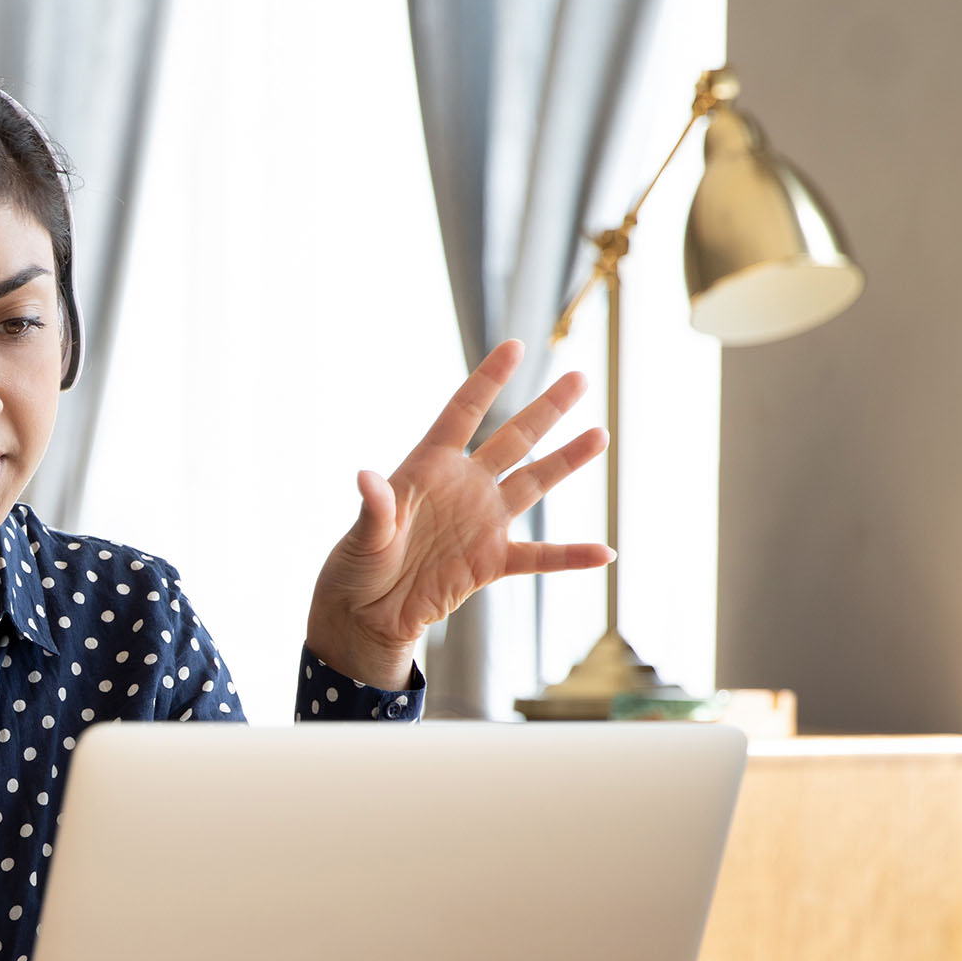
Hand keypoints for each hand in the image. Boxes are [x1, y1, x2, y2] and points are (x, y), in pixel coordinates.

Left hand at [304, 340, 614, 687]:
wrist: (367, 614)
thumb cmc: (356, 567)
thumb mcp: (362, 537)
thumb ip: (375, 508)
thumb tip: (366, 479)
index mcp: (429, 468)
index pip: (463, 413)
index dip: (488, 380)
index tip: (516, 346)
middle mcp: (464, 487)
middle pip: (513, 440)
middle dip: (546, 410)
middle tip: (580, 379)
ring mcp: (482, 523)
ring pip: (533, 485)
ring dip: (566, 462)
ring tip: (599, 435)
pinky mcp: (492, 562)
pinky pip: (539, 557)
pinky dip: (570, 556)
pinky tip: (604, 554)